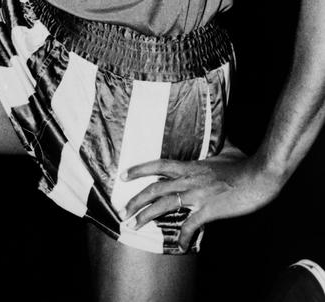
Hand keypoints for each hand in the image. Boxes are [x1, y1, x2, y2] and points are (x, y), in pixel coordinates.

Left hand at [121, 142, 282, 251]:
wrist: (260, 176)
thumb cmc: (245, 163)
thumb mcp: (227, 149)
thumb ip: (217, 147)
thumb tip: (220, 137)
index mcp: (191, 165)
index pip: (158, 165)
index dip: (139, 169)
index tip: (123, 175)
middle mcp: (189, 179)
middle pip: (155, 189)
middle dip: (136, 200)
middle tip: (123, 210)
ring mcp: (197, 195)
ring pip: (164, 206)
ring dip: (147, 216)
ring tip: (135, 225)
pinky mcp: (208, 210)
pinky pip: (189, 226)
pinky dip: (183, 237)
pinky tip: (180, 246)